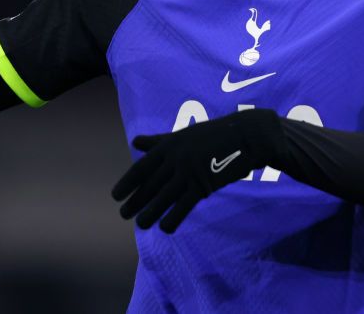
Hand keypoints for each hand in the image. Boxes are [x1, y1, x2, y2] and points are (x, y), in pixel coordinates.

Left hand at [112, 108, 284, 232]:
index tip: (115, 195)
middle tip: (123, 214)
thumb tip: (135, 142)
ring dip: (150, 213)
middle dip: (136, 200)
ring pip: (164, 197)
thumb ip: (159, 141)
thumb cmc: (216, 134)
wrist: (248, 136)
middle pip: (150, 184)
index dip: (127, 183)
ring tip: (140, 224)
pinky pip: (184, 205)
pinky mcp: (204, 184)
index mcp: (170, 145)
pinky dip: (173, 217)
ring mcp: (190, 171)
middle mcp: (176, 158)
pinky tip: (165, 227)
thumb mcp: (185, 134)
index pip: (142, 167)